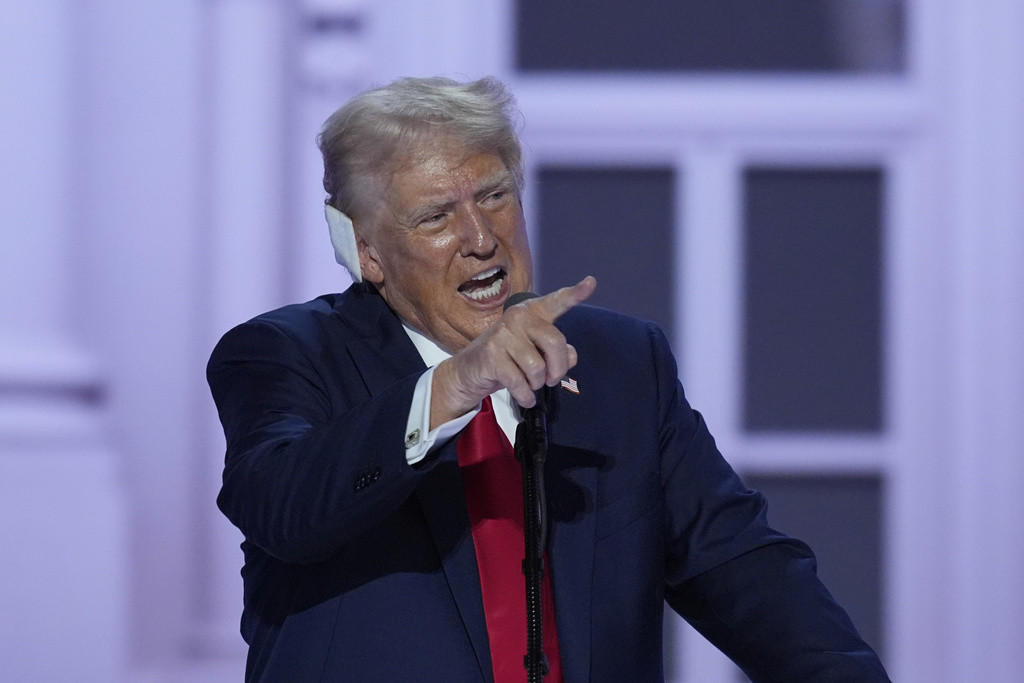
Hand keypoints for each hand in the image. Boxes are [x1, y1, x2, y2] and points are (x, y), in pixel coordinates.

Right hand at [431, 276, 595, 426]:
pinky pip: (520, 382)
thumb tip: (571, 356)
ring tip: (529, 384)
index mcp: (532, 313)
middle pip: (556, 343)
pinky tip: (525, 397)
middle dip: (557, 369)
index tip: (591, 282)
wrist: (470, 371)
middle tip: (550, 380)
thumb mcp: (536, 354)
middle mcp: (518, 316)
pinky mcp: (491, 354)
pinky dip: (526, 396)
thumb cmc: (509, 359)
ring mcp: (503, 334)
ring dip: (537, 384)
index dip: (576, 293)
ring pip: (537, 367)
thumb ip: (558, 353)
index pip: (557, 301)